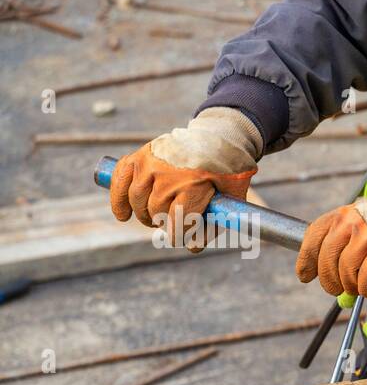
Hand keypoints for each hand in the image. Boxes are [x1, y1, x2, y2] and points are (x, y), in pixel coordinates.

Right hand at [108, 107, 260, 250]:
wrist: (216, 137)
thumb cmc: (226, 172)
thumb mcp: (230, 198)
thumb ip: (214, 224)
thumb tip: (192, 247)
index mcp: (193, 185)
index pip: (177, 220)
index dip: (177, 235)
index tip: (178, 238)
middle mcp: (168, 174)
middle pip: (156, 211)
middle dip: (162, 222)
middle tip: (168, 223)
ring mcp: (151, 163)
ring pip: (137, 199)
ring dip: (143, 214)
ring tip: (153, 217)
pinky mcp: (140, 156)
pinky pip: (120, 179)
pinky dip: (117, 198)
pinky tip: (122, 215)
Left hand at [296, 193, 366, 297]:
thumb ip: (351, 240)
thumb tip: (333, 275)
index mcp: (348, 212)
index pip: (314, 234)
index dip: (306, 258)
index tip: (305, 274)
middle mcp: (354, 222)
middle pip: (327, 258)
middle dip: (328, 280)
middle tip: (335, 290)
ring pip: (345, 272)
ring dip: (351, 286)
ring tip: (360, 288)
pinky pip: (366, 281)